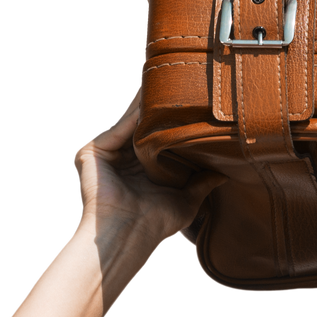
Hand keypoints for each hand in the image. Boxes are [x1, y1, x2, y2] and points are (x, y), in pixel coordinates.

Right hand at [71, 91, 225, 245]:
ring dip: (147, 104)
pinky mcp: (92, 150)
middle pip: (140, 124)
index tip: (190, 104)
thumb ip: (201, 184)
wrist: (128, 234)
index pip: (154, 137)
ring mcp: (105, 152)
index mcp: (138, 168)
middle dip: (158, 106)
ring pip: (130, 122)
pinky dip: (135, 115)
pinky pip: (119, 127)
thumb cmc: (154, 223)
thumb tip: (224, 174)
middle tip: (180, 82)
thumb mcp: (186, 201)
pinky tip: (152, 101)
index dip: (169, 122)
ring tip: (167, 82)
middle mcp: (120, 157)